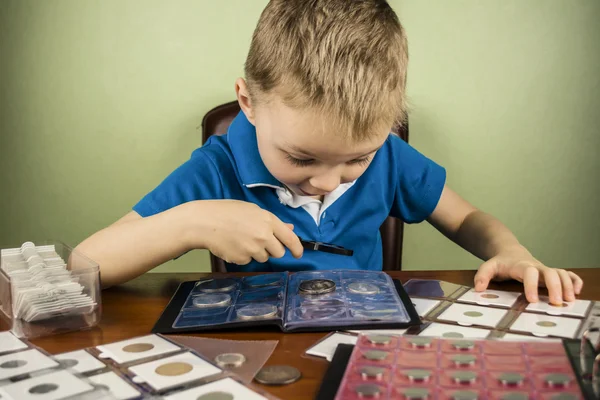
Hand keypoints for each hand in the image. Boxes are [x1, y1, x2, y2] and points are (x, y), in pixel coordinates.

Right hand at [188, 200, 302, 264]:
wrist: (204, 222)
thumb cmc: (228, 212)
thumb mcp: (252, 210)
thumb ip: (273, 222)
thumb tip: (290, 228)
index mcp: (268, 221)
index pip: (291, 239)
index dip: (297, 248)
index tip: (298, 254)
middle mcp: (264, 236)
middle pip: (279, 252)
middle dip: (273, 250)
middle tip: (259, 241)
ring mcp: (253, 249)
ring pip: (264, 258)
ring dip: (257, 252)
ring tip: (242, 239)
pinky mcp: (242, 259)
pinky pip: (248, 261)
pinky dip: (243, 256)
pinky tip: (233, 245)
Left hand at [473, 246, 582, 303]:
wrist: (510, 252)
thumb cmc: (501, 263)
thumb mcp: (489, 266)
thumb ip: (482, 275)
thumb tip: (478, 289)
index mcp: (521, 266)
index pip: (529, 272)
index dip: (531, 285)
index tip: (532, 300)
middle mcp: (537, 267)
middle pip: (551, 272)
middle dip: (555, 287)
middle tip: (556, 303)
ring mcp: (546, 269)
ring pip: (561, 273)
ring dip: (568, 285)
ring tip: (570, 301)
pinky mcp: (552, 272)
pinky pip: (567, 274)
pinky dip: (575, 281)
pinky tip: (577, 291)